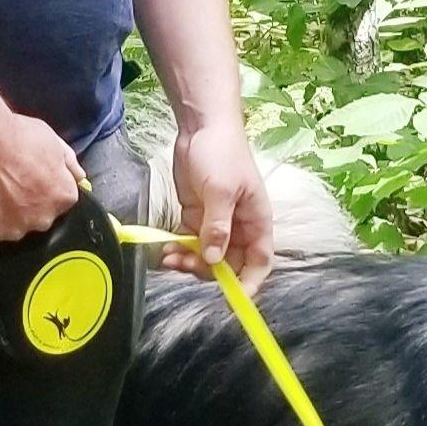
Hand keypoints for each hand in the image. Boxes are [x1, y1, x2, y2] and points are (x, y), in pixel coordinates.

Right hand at [0, 105, 83, 245]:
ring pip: (9, 227)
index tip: (28, 178)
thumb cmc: (14, 136)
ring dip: (1, 214)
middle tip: (5, 183)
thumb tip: (80, 178)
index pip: (58, 201)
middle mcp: (42, 219)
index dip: (42, 189)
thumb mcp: (51, 140)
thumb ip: (68, 163)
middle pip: (35, 218)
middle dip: (24, 205)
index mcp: (62, 197)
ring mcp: (13, 230)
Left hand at [170, 122, 273, 285]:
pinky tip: (165, 249)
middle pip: (230, 264)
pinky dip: (179, 249)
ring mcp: (217, 223)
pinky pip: (190, 243)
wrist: (202, 126)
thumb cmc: (222, 153)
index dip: (250, 282)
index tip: (235, 300)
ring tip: (169, 257)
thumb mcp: (222, 190)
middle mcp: (239, 227)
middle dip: (208, 271)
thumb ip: (218, 226)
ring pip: (206, 256)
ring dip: (189, 262)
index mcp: (256, 221)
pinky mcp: (197, 216)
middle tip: (185, 265)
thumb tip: (214, 259)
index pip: (260, 261)